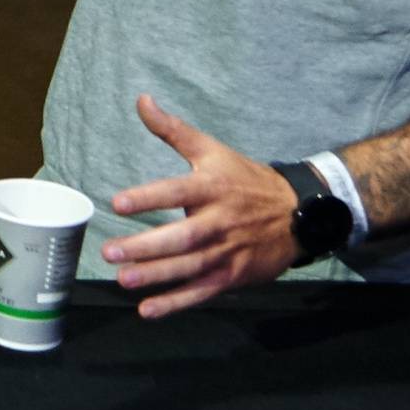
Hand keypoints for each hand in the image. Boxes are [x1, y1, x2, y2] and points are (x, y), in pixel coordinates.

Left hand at [102, 93, 303, 318]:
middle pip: (182, 237)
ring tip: (123, 279)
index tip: (118, 203)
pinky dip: (176, 303)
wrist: (299, 214)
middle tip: (111, 252)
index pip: (176, 191)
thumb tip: (141, 99)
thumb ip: (173, 130)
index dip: (148, 197)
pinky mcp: (232, 276)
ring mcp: (227, 252)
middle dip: (147, 246)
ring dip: (156, 276)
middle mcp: (219, 221)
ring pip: (190, 267)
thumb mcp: (212, 151)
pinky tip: (147, 310)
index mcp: (211, 187)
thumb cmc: (245, 180)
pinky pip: (201, 291)